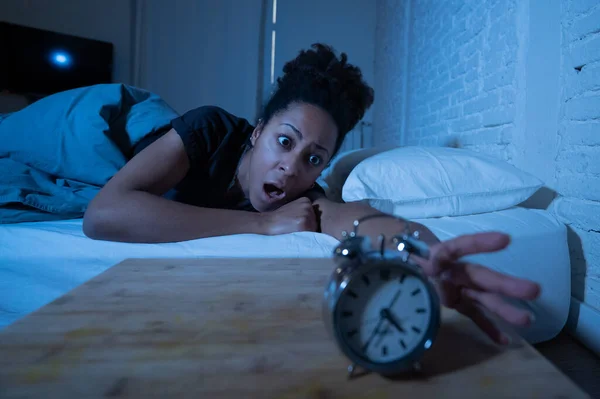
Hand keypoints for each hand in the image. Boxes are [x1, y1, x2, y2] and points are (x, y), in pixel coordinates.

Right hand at [263, 197, 317, 234]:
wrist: (268, 222)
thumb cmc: (280, 218)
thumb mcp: (294, 208)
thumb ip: (304, 210)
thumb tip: (318, 218)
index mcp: (306, 200)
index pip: (315, 215)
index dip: (307, 222)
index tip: (296, 222)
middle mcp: (308, 206)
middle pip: (316, 221)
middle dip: (308, 226)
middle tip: (294, 227)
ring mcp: (307, 214)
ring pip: (314, 228)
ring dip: (307, 232)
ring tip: (294, 230)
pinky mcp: (304, 224)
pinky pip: (310, 234)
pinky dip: (305, 236)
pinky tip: (295, 233)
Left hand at [410, 232, 540, 344]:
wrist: (404, 260)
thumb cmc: (403, 252)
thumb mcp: (397, 252)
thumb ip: (399, 255)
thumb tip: (387, 251)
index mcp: (439, 255)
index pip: (458, 247)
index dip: (479, 243)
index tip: (504, 240)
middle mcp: (456, 271)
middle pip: (481, 276)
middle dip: (506, 284)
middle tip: (534, 290)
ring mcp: (460, 288)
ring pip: (484, 298)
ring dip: (505, 309)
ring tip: (527, 320)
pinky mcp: (459, 302)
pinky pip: (476, 315)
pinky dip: (488, 328)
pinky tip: (505, 341)